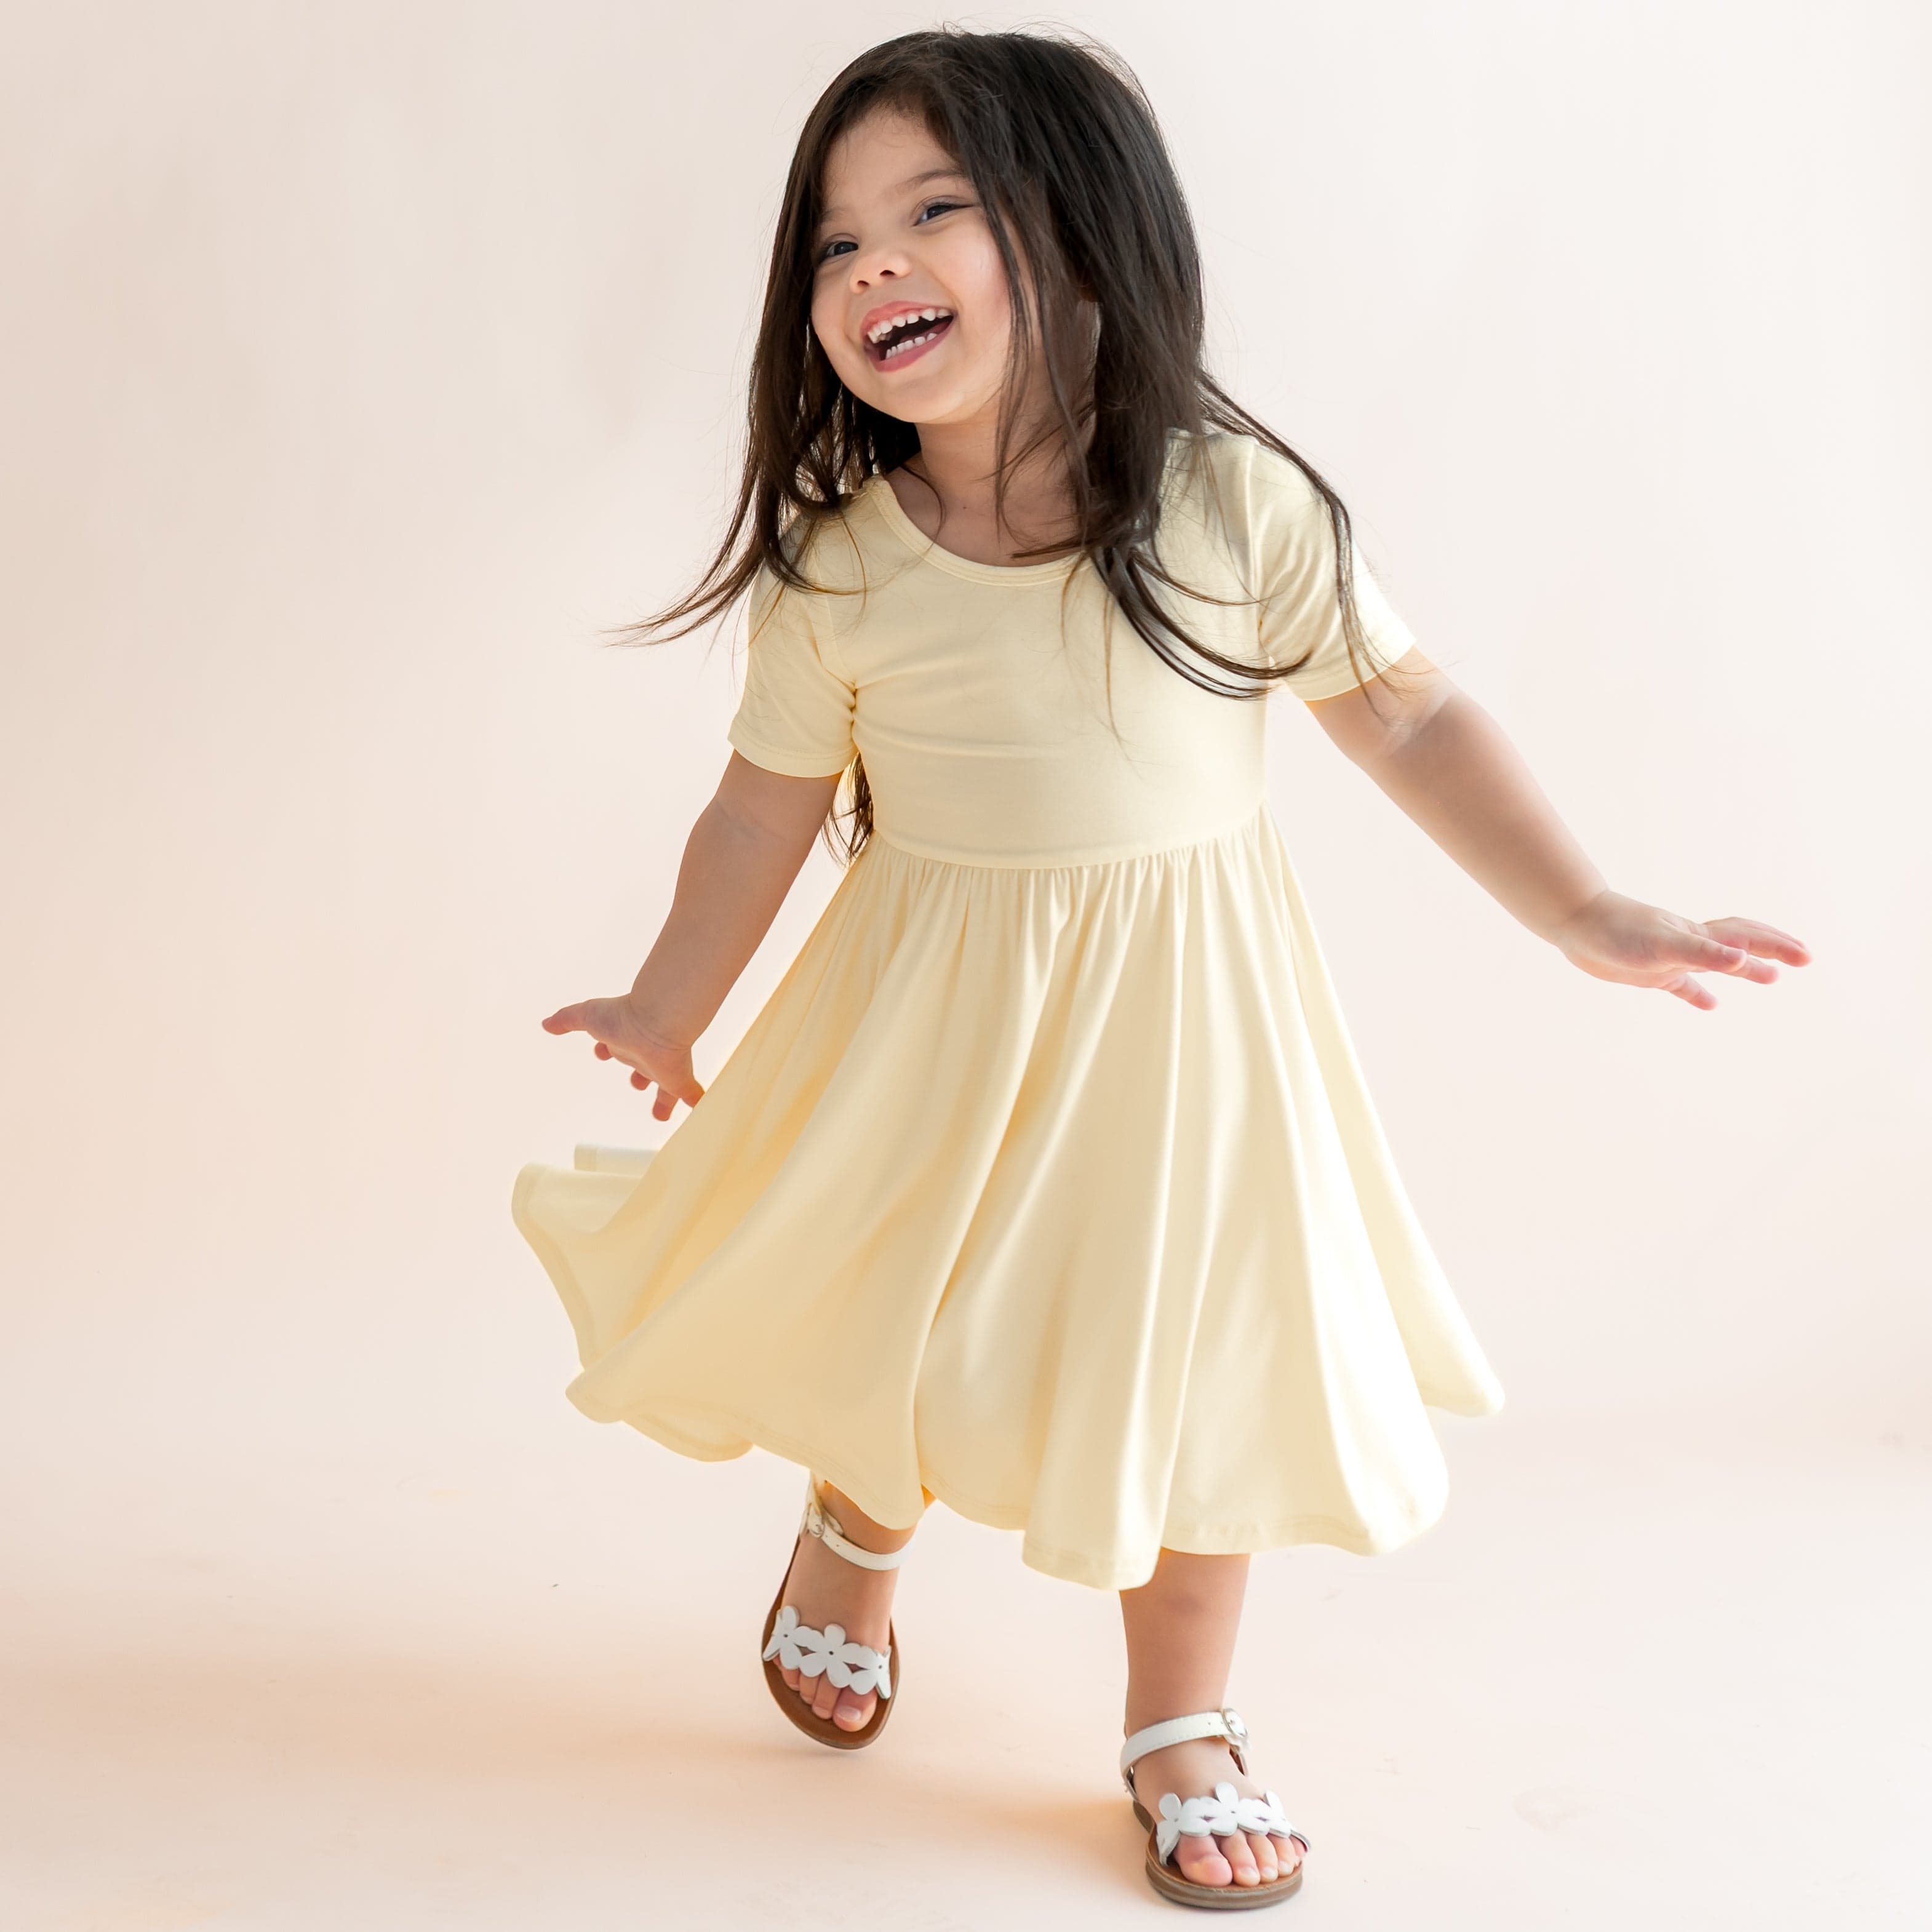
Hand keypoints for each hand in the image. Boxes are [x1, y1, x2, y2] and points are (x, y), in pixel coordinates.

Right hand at [541, 996, 705, 1119]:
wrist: (655, 1020)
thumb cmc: (622, 1016)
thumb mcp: (587, 1015)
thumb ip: (567, 1019)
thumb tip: (546, 1023)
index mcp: (622, 1040)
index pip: (613, 1046)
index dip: (606, 1049)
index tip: (602, 1052)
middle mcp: (643, 1054)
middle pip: (640, 1068)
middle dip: (638, 1076)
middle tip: (637, 1084)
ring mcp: (662, 1067)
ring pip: (664, 1087)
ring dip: (663, 1098)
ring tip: (662, 1114)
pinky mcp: (678, 1078)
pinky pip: (690, 1094)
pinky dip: (695, 1102)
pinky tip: (700, 1109)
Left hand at [1545, 889, 1810, 1008]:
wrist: (1576, 923)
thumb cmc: (1618, 931)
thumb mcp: (1663, 946)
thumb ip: (1702, 953)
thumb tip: (1742, 960)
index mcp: (1698, 936)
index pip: (1747, 939)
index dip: (1778, 946)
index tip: (1807, 957)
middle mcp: (1689, 944)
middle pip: (1741, 945)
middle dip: (1773, 950)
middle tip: (1803, 960)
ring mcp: (1671, 958)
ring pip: (1717, 964)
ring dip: (1745, 970)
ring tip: (1771, 979)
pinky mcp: (1649, 972)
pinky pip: (1682, 985)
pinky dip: (1700, 994)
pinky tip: (1711, 1004)